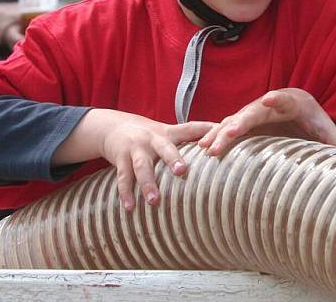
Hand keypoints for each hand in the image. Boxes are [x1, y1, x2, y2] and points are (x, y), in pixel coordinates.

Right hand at [97, 114, 214, 210]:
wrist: (113, 127)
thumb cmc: (150, 136)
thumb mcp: (169, 133)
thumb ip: (192, 138)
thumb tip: (222, 143)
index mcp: (169, 133)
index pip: (191, 128)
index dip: (207, 130)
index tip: (220, 135)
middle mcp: (152, 139)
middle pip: (165, 148)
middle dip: (173, 159)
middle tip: (182, 171)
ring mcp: (135, 149)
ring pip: (142, 166)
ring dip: (147, 184)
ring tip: (154, 200)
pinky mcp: (120, 158)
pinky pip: (122, 177)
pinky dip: (125, 193)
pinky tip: (130, 208)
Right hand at [197, 88, 335, 155]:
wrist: (302, 116)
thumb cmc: (318, 127)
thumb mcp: (330, 137)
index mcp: (296, 103)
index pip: (285, 99)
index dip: (277, 99)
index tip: (269, 100)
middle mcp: (272, 104)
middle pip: (254, 111)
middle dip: (240, 122)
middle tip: (226, 135)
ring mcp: (256, 112)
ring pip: (236, 120)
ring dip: (221, 133)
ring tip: (207, 149)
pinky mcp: (246, 124)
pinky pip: (229, 129)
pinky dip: (216, 137)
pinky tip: (201, 149)